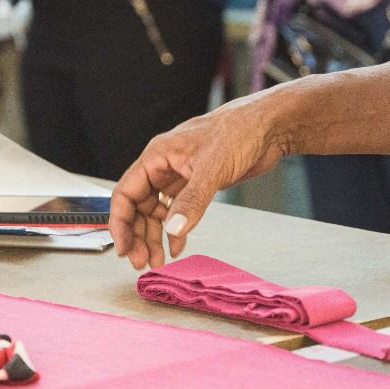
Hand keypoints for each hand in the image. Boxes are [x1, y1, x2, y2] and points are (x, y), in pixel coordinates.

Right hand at [110, 89, 295, 269]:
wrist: (269, 127)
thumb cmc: (239, 130)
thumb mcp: (212, 168)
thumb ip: (191, 201)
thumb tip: (173, 229)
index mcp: (157, 156)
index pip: (125, 193)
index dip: (120, 223)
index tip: (123, 248)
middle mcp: (164, 167)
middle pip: (138, 207)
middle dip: (138, 236)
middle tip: (142, 261)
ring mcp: (179, 176)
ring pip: (156, 212)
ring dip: (155, 237)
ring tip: (158, 260)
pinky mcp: (196, 184)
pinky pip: (177, 212)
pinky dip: (175, 230)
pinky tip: (177, 246)